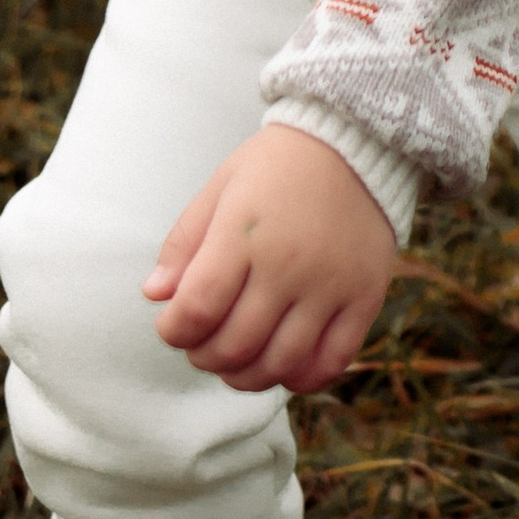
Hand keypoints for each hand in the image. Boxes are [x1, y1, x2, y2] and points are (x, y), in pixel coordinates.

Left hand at [144, 123, 398, 392]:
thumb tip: (154, 295)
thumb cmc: (276, 165)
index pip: (198, 309)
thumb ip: (184, 242)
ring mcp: (330, 285)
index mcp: (244, 234)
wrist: (353, 140)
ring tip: (235, 363)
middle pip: (236, 345)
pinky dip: (301, 378)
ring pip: (280, 363)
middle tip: (200, 347)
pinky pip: (331, 362)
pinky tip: (283, 366)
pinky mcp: (364, 297)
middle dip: (204, 357)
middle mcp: (288, 265)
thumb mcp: (221, 187)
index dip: (175, 331)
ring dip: (246, 377)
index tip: (171, 326)